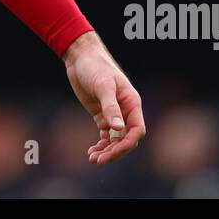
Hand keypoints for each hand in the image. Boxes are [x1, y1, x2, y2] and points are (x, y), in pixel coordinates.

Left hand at [63, 31, 146, 165]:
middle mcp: (125, 111)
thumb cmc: (95, 67)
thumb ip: (110, 107)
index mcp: (131, 103)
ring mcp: (113, 114)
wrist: (81, 58)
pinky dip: (101, 145)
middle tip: (98, 160)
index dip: (128, 143)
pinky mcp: (101, 115)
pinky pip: (106, 135)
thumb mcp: (103, 86)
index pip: (137, 129)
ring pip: (116, 139)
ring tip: (93, 158)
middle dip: (115, 151)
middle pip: (126, 138)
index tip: (113, 152)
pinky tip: (91, 151)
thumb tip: (119, 128)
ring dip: (107, 151)